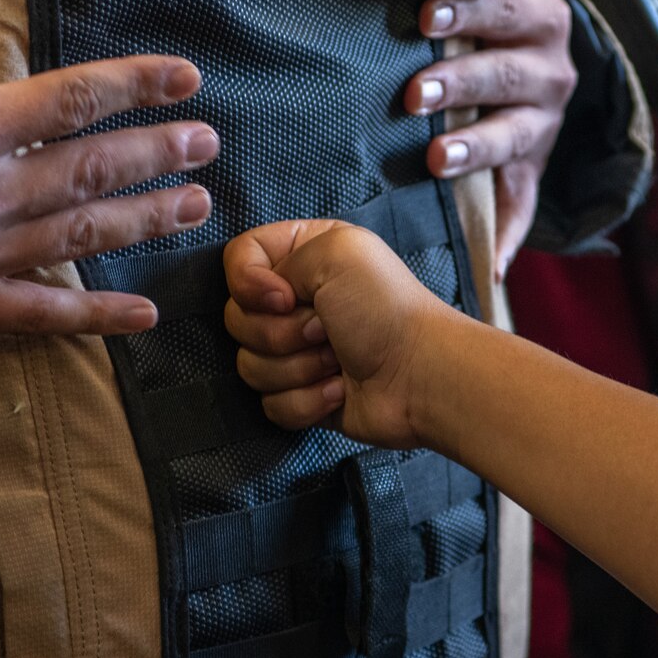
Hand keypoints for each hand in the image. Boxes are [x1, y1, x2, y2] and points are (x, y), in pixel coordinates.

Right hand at [0, 0, 217, 334]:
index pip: (75, 100)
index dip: (137, 86)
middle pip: (95, 170)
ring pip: (84, 237)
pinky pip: (42, 315)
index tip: (187, 80)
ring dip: (146, 220)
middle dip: (158, 155)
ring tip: (196, 206)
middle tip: (207, 145)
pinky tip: (144, 314)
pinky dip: (97, 318)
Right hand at [223, 219, 464, 447]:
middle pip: (236, 320)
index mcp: (303, 257)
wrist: (420, 376)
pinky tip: (340, 390)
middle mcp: (296, 301)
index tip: (284, 298)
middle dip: (281, 332)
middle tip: (326, 331)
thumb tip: (262, 304)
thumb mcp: (336, 253)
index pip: (237, 260)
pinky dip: (307, 400)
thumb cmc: (385, 310)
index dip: (249, 285)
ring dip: (298, 367)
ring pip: (250, 365)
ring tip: (339, 361)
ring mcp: (297, 352)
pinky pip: (271, 404)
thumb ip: (274, 257)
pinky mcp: (304, 394)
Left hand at [408, 0, 575, 277]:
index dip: (469, 12)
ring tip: (437, 159)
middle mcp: (552, 74)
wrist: (533, 56)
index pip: (505, 10)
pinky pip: (523, 206)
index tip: (427, 17)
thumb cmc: (481, 22)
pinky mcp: (533, 171)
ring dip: (476, 149)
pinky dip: (509, 237)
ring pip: (514, 138)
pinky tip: (492, 265)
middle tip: (414, 95)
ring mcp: (544, 127)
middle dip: (459, 85)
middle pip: (507, 77)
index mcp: (540, 19)